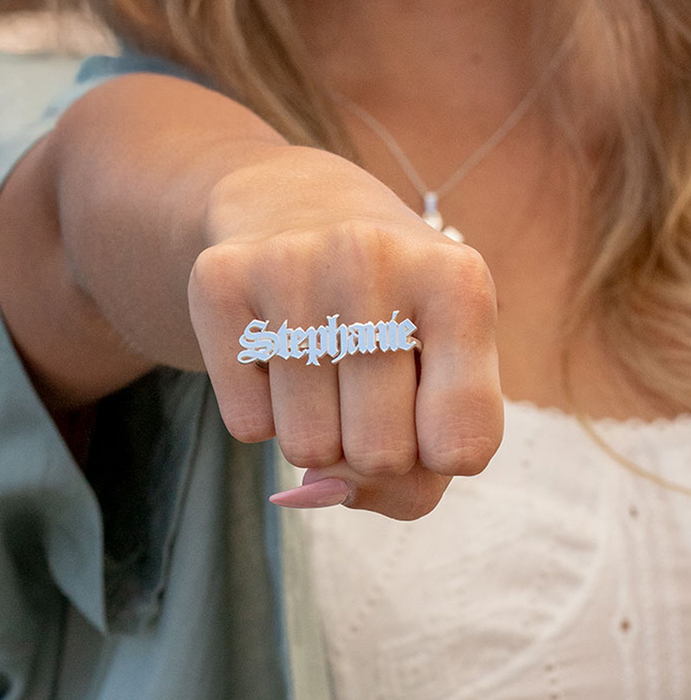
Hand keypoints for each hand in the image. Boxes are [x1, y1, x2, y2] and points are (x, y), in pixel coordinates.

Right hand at [188, 147, 503, 518]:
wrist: (299, 208)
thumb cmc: (396, 319)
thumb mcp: (449, 376)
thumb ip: (418, 478)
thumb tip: (321, 492)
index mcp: (460, 282)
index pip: (463, 448)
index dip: (443, 456)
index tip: (433, 411)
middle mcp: (374, 260)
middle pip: (381, 456)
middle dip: (376, 446)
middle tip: (371, 383)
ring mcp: (291, 266)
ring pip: (307, 449)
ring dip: (319, 431)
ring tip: (326, 361)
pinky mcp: (219, 281)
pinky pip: (247, 427)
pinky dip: (265, 412)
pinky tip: (277, 350)